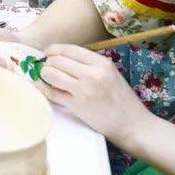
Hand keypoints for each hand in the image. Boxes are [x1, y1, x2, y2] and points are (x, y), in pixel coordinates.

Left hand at [34, 44, 149, 139]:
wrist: (132, 124)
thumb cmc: (122, 100)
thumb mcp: (111, 74)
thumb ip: (90, 64)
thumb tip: (62, 57)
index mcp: (102, 63)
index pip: (69, 49)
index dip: (53, 50)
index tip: (48, 54)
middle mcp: (93, 74)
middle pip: (57, 60)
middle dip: (48, 63)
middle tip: (47, 68)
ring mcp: (84, 90)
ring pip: (51, 74)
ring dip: (44, 74)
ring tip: (46, 78)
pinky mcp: (77, 106)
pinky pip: (52, 93)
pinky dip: (43, 88)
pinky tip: (42, 87)